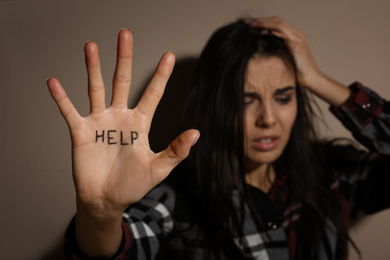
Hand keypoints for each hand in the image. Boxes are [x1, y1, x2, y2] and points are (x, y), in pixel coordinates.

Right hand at [47, 29, 199, 217]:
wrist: (107, 200)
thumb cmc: (133, 185)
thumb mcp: (159, 168)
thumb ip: (176, 150)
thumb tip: (196, 132)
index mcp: (140, 124)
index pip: (152, 94)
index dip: (161, 75)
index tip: (170, 55)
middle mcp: (119, 117)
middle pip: (122, 81)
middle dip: (124, 58)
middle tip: (124, 34)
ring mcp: (100, 122)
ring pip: (96, 89)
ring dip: (92, 68)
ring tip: (90, 45)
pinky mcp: (81, 132)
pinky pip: (69, 111)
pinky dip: (62, 98)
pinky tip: (54, 82)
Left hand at [245, 17, 350, 105]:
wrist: (311, 79)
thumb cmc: (297, 72)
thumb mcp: (284, 58)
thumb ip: (277, 50)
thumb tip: (261, 48)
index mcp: (293, 36)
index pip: (276, 24)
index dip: (263, 22)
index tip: (249, 25)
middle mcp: (297, 34)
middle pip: (276, 21)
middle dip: (260, 20)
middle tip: (246, 22)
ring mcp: (298, 38)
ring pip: (278, 24)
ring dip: (263, 23)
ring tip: (251, 24)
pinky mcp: (297, 44)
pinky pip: (283, 33)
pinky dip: (272, 31)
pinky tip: (262, 31)